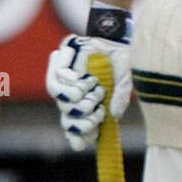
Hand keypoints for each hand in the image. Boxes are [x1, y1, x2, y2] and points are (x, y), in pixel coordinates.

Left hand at [45, 33, 132, 150]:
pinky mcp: (59, 69)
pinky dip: (71, 82)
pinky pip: (56, 84)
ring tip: (94, 91)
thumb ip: (120, 99)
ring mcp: (66, 85)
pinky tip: (83, 77)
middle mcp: (75, 98)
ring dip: (79, 102)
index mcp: (91, 105)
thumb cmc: (121, 60)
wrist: (113, 37)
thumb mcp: (125, 83)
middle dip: (82, 123)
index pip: (78, 127)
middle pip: (67, 120)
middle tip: (97, 112)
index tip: (85, 143)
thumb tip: (114, 116)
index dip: (78, 137)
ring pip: (61, 104)